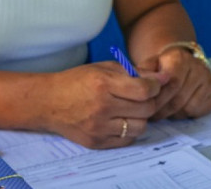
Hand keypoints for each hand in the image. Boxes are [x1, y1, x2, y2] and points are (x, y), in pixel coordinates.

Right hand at [43, 61, 164, 148]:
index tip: (154, 84)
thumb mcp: (105, 68)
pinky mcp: (95, 142)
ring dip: (141, 118)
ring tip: (133, 109)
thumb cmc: (78, 81)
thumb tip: (161, 78)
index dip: (155, 86)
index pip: (144, 90)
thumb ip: (134, 72)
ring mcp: (98, 128)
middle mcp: (102, 108)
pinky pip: (126, 140)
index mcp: (104, 85)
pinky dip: (130, 130)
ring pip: (139, 127)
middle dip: (151, 101)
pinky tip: (122, 120)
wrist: (48, 102)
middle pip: (146, 109)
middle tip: (145, 97)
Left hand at [139, 46, 210, 119]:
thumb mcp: (149, 66)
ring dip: (173, 114)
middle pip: (179, 99)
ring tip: (164, 111)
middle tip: (152, 115)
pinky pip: (200, 110)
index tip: (147, 107)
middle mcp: (198, 67)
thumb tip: (137, 85)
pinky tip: (179, 108)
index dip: (158, 100)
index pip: (172, 84)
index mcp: (181, 59)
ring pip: (188, 108)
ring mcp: (209, 78)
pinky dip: (187, 114)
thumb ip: (142, 75)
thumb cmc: (162, 67)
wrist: (181, 62)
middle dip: (162, 111)